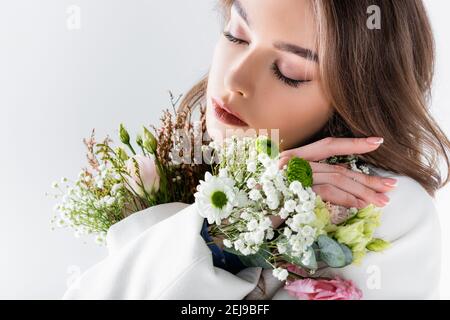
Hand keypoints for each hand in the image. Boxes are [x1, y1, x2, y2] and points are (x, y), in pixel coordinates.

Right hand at [270, 137, 397, 228]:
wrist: (238, 208)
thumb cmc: (262, 198)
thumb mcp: (288, 185)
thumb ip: (310, 181)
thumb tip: (341, 188)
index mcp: (293, 157)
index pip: (328, 144)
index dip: (354, 142)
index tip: (377, 142)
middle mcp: (293, 162)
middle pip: (338, 165)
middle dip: (367, 177)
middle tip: (391, 185)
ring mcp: (292, 174)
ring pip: (336, 178)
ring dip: (362, 190)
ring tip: (383, 199)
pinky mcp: (292, 188)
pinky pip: (326, 191)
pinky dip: (345, 198)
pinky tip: (361, 205)